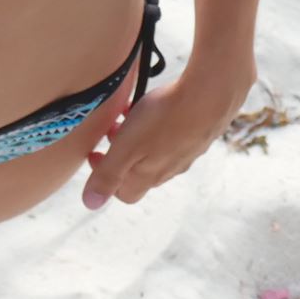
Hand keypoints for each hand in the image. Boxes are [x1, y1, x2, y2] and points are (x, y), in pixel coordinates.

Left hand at [81, 46, 255, 208]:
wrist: (209, 94)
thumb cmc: (163, 120)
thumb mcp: (126, 147)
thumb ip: (108, 175)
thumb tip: (91, 204)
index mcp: (150, 176)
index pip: (125, 195)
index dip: (106, 180)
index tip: (96, 154)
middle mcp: (170, 169)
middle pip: (138, 173)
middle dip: (119, 155)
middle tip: (111, 131)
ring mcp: (186, 152)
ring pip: (153, 152)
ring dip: (135, 138)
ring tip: (127, 115)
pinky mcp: (196, 134)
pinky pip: (169, 136)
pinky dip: (154, 126)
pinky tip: (151, 106)